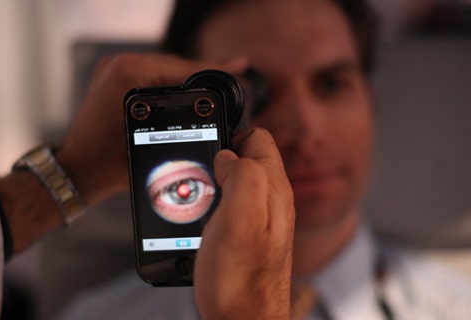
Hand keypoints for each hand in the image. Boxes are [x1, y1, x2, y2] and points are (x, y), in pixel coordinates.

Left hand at [0, 53, 246, 253]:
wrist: (76, 169)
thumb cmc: (107, 164)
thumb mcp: (153, 145)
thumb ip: (184, 125)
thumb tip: (217, 116)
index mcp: (129, 76)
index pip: (182, 68)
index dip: (213, 69)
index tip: (237, 66)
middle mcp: (120, 66)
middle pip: (174, 65)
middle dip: (201, 75)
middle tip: (232, 75)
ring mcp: (114, 69)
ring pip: (163, 69)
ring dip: (185, 79)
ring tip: (213, 86)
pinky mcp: (113, 76)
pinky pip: (150, 75)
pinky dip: (167, 83)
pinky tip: (185, 93)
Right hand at [194, 128, 294, 318]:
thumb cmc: (240, 280)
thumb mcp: (240, 218)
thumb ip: (240, 175)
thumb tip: (227, 156)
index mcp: (272, 189)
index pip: (256, 137)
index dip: (228, 136)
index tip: (207, 152)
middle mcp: (270, 201)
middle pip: (244, 158)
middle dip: (217, 160)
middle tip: (199, 180)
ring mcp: (260, 220)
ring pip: (233, 183)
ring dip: (212, 184)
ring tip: (198, 202)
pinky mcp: (246, 237)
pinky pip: (228, 207)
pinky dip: (212, 207)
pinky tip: (201, 222)